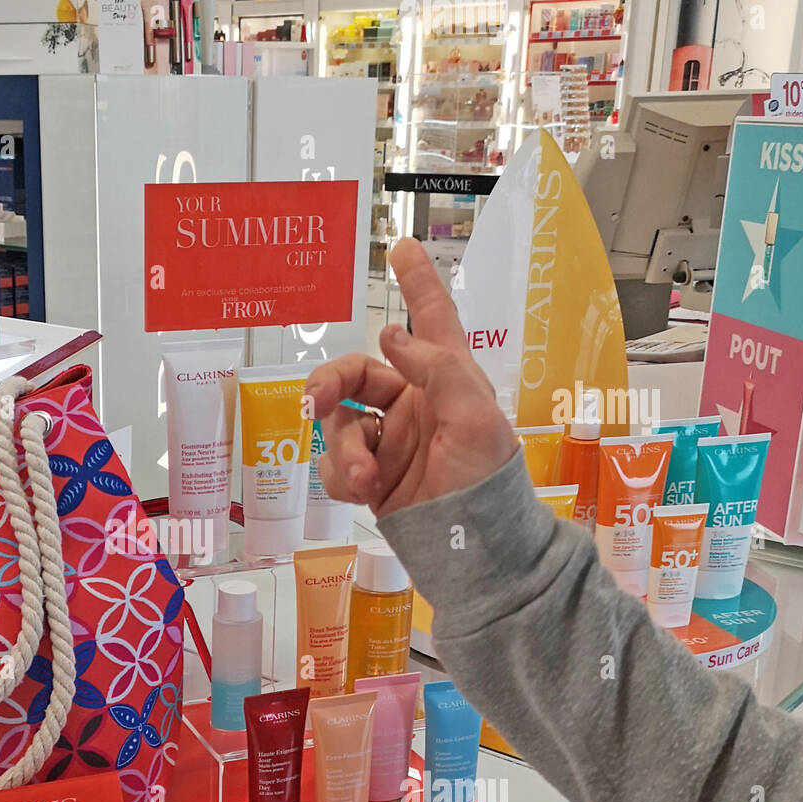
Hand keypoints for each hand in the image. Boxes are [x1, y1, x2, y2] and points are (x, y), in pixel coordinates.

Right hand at [309, 238, 516, 518]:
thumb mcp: (476, 419)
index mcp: (446, 381)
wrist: (471, 553)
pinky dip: (342, 476)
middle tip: (315, 401)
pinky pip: (335, 463)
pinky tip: (364, 493)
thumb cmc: (487, 483)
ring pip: (338, 424)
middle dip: (330, 383)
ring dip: (343, 448)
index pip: (431, 320)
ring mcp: (389, 442)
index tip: (404, 248)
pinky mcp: (371, 478)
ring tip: (366, 478)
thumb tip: (391, 337)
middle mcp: (413, 404)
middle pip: (356, 373)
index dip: (418, 283)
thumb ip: (436, 368)